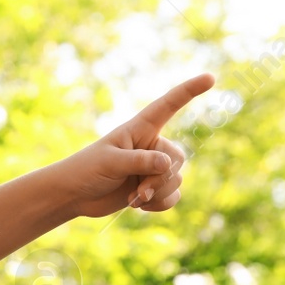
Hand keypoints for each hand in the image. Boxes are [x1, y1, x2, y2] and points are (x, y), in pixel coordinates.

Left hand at [55, 72, 214, 218]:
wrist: (75, 195)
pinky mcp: (152, 188)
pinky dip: (159, 204)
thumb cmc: (86, 170)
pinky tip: (140, 206)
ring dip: (157, 194)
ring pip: (176, 180)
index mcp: (140, 128)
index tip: (210, 78)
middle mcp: (151, 145)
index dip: (190, 91)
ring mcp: (153, 168)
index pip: (168, 105)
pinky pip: (173, 197)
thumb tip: (168, 165)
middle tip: (138, 190)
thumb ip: (139, 161)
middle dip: (160, 179)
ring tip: (134, 198)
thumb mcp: (111, 162)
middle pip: (177, 159)